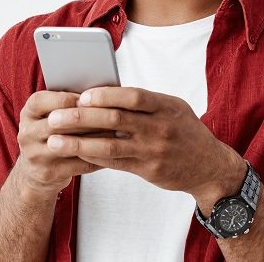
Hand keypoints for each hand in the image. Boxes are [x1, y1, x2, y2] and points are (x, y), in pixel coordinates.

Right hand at [14, 90, 110, 198]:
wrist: (34, 172)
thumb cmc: (51, 135)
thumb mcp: (49, 116)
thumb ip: (67, 104)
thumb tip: (99, 91)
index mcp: (28, 113)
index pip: (43, 100)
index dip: (68, 99)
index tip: (91, 97)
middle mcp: (27, 133)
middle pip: (59, 122)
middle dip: (88, 117)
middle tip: (113, 113)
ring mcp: (36, 155)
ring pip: (71, 144)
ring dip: (97, 137)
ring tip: (117, 131)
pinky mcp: (48, 173)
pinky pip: (79, 164)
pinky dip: (99, 157)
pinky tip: (113, 150)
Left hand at [44, 86, 246, 212]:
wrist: (209, 167)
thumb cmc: (184, 132)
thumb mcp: (173, 109)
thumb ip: (144, 103)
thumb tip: (103, 92)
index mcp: (166, 106)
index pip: (133, 97)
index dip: (106, 95)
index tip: (82, 96)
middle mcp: (161, 128)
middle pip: (116, 120)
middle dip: (81, 118)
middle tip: (55, 118)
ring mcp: (154, 150)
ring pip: (110, 145)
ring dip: (78, 143)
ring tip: (54, 141)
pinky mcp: (149, 170)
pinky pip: (115, 163)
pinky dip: (92, 157)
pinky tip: (74, 154)